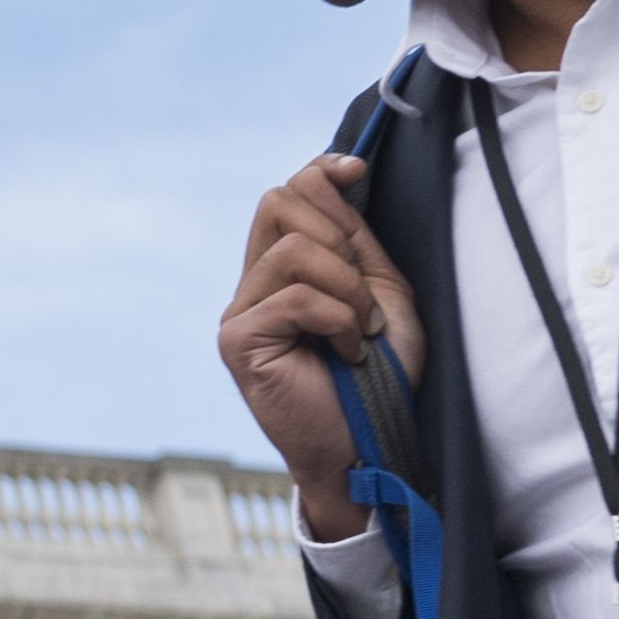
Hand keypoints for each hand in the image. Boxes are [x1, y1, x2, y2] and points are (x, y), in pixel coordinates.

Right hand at [221, 154, 426, 534]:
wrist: (369, 447)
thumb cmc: (381, 379)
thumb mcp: (381, 293)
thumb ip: (355, 240)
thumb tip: (335, 173)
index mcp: (285, 272)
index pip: (287, 194)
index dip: (319, 172)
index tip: (357, 171)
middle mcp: (254, 286)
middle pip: (279, 202)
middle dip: (339, 237)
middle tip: (363, 297)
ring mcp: (239, 313)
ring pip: (293, 250)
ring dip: (346, 288)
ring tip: (361, 332)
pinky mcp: (237, 341)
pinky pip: (294, 296)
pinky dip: (338, 319)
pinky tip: (348, 352)